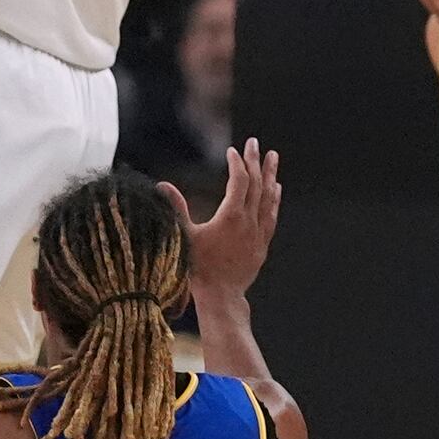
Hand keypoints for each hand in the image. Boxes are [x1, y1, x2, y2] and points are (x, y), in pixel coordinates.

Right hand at [160, 138, 280, 295]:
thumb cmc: (199, 267)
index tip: (232, 151)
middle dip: (254, 161)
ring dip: (270, 175)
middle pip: (256, 184)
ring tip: (273, 157)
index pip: (238, 181)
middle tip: (255, 142)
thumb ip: (176, 208)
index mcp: (231, 216)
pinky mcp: (262, 244)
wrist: (221, 295)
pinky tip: (276, 189)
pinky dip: (274, 199)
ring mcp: (258, 232)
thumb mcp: (185, 236)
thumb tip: (162, 185)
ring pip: (268, 197)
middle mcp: (249, 221)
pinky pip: (272, 215)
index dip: (236, 163)